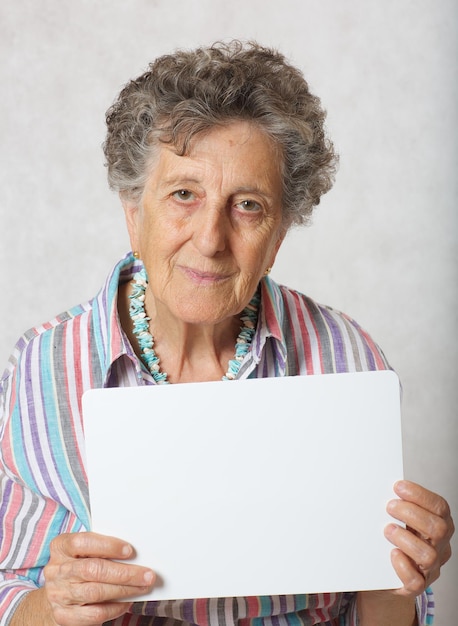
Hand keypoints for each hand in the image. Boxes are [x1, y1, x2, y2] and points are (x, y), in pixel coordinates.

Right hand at [42, 532, 154, 625]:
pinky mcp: (63, 616)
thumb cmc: (77, 566)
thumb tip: (134, 555)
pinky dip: (114, 608)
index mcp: (61, 547)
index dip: (108, 546)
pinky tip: (126, 602)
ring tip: (142, 587)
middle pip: (93, 569)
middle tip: (147, 574)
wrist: (56, 593)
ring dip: (124, 590)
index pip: (83, 542)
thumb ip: (101, 549)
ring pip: (95, 592)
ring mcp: (58, 594)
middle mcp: (56, 570)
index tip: (130, 550)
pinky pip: (93, 614)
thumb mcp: (82, 551)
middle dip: (124, 573)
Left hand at [384, 480, 453, 595]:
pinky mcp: (416, 586)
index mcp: (438, 525)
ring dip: (406, 539)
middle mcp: (439, 546)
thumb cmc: (392, 539)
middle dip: (412, 513)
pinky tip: (392, 554)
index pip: (439, 507)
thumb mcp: (399, 518)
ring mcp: (430, 568)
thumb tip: (380, 486)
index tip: (398, 487)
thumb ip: (397, 505)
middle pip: (439, 528)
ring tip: (388, 530)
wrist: (382, 573)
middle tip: (390, 507)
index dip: (420, 495)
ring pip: (429, 555)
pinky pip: (416, 581)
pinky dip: (403, 566)